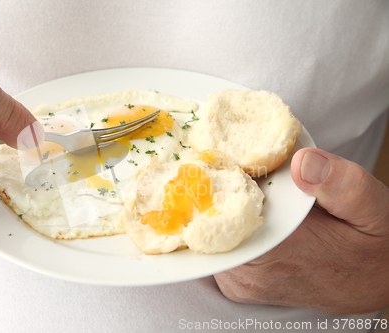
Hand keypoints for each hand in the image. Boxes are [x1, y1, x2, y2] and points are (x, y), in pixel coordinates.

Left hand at [214, 147, 388, 313]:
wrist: (378, 280)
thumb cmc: (373, 244)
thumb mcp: (370, 206)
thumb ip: (340, 184)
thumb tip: (301, 161)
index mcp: (275, 255)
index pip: (215, 218)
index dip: (208, 182)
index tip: (208, 155)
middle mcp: (250, 275)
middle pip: (204, 226)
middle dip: (205, 193)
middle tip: (210, 158)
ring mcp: (240, 282)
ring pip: (205, 238)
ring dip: (209, 209)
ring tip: (220, 178)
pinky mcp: (239, 283)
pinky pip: (215, 249)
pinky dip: (216, 226)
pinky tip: (228, 203)